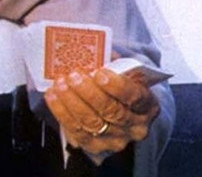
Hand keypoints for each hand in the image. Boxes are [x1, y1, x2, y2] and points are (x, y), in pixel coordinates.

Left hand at [44, 68, 159, 156]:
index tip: (99, 73)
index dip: (117, 86)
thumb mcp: (128, 75)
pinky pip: (77, 132)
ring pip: (92, 123)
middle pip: (111, 111)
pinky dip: (62, 113)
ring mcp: (116, 140)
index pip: (134, 97)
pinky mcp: (96, 147)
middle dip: (89, 93)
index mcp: (148, 105)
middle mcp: (135, 127)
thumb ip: (116, 66)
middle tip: (73, 76)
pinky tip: (53, 97)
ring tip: (60, 85)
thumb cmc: (124, 87)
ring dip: (72, 102)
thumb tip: (96, 55)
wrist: (123, 114)